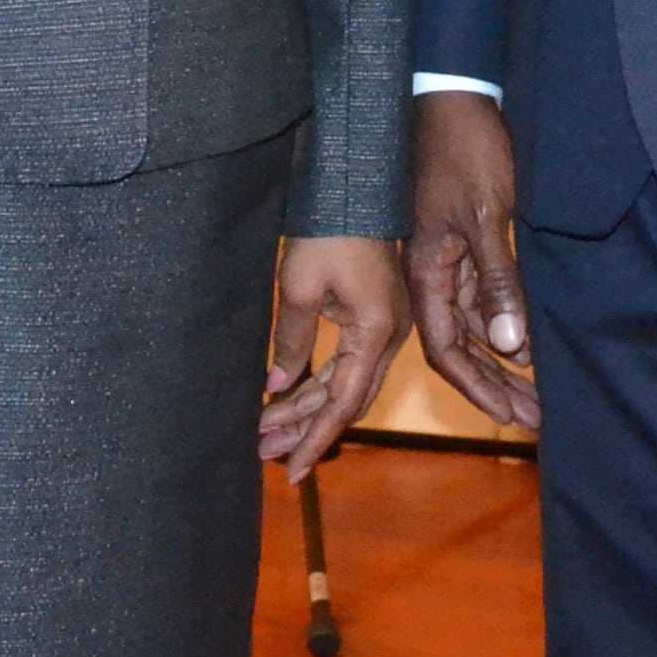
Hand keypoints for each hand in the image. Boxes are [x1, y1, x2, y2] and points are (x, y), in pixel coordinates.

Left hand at [262, 237, 412, 476]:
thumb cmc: (330, 229)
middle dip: (306, 430)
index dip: (316, 439)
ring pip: (346, 383)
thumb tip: (277, 385)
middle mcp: (390, 335)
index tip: (292, 471)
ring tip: (268, 433)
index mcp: (377, 331)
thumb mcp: (300, 286)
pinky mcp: (376, 314)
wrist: (355, 185)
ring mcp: (386, 325)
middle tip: (266, 453)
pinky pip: (348, 362)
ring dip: (309, 409)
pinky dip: (319, 383)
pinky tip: (289, 396)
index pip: (343, 402)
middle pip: (347, 400)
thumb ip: (292, 341)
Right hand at [408, 90, 539, 428]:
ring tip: (539, 391)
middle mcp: (431, 273)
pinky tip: (530, 340)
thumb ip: (498, 282)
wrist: (454, 96)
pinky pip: (482, 296)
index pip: (445, 349)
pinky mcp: (467, 240)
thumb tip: (510, 346)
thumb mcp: (487, 217)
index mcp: (425, 272)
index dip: (477, 387)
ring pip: (474, 324)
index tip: (510, 416)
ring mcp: (448, 258)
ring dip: (503, 358)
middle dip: (495, 385)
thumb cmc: (465, 151)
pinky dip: (504, 322)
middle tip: (535, 418)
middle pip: (460, 345)